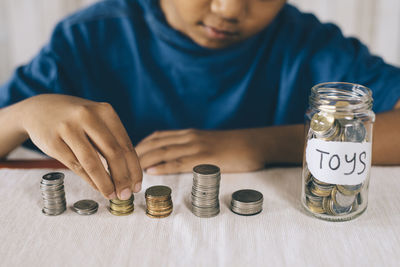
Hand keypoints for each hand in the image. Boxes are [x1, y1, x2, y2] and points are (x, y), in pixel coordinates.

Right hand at [17, 94, 141, 198]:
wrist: (39, 108)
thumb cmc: (76, 119)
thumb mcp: (97, 120)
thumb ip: (112, 140)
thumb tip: (130, 174)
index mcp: (105, 111)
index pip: (126, 145)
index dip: (134, 168)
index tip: (137, 185)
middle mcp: (88, 116)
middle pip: (113, 153)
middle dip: (123, 178)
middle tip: (126, 194)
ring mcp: (68, 128)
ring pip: (93, 162)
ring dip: (105, 183)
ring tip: (112, 195)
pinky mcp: (53, 141)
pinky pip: (76, 165)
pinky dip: (89, 180)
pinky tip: (97, 187)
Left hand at [135, 129, 266, 174]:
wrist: (254, 143)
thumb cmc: (231, 146)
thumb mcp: (207, 142)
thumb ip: (189, 147)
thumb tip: (170, 159)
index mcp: (188, 134)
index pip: (157, 137)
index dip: (138, 145)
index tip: (123, 154)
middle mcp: (189, 137)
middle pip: (155, 143)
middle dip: (134, 153)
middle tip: (118, 164)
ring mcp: (197, 146)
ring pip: (164, 151)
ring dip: (144, 161)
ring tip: (127, 170)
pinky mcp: (206, 158)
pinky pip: (180, 161)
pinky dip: (164, 166)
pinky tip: (152, 171)